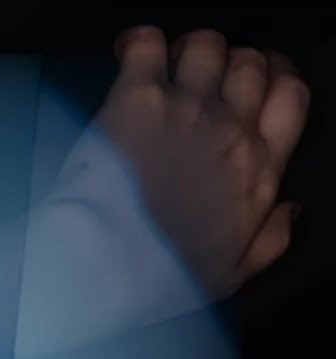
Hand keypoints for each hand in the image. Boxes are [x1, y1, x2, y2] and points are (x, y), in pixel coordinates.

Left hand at [93, 27, 308, 296]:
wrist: (106, 265)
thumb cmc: (165, 275)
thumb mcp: (234, 272)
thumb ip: (271, 238)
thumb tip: (292, 208)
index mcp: (261, 170)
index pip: (291, 97)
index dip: (275, 80)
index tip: (252, 87)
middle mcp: (232, 129)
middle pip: (250, 63)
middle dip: (231, 64)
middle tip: (202, 80)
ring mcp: (186, 108)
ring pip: (206, 46)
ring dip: (189, 51)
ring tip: (167, 68)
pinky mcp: (137, 98)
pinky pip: (147, 45)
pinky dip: (139, 43)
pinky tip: (129, 55)